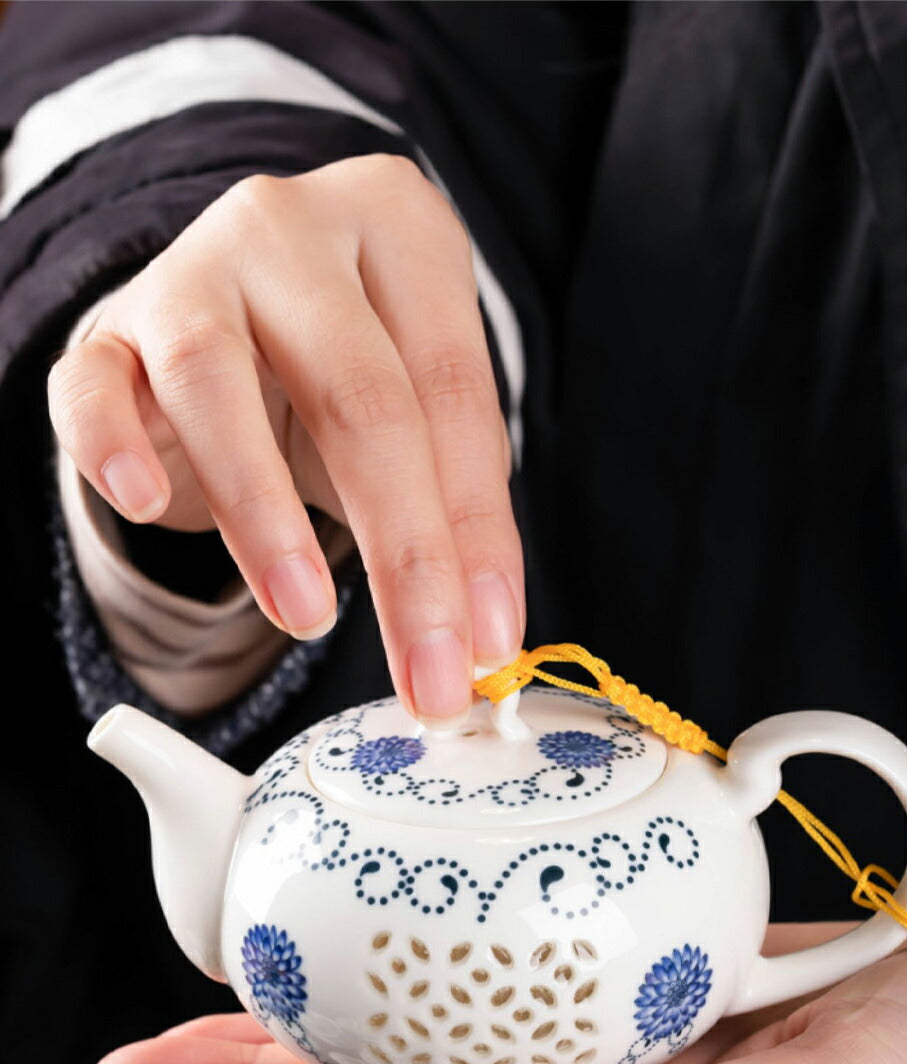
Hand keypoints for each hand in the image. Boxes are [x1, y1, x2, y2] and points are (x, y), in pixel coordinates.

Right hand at [48, 154, 522, 719]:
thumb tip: (485, 632)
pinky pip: (90, 386)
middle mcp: (292, 228)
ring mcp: (188, 269)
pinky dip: (112, 445)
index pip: (454, 391)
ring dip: (264, 513)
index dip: (477, 528)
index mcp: (399, 225)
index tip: (490, 640)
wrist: (233, 310)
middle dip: (403, 553)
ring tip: (308, 614)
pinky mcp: (106, 328)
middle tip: (428, 669)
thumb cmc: (341, 367)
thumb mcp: (417, 412)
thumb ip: (455, 501)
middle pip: (358, 394)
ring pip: (213, 380)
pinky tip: (147, 502)